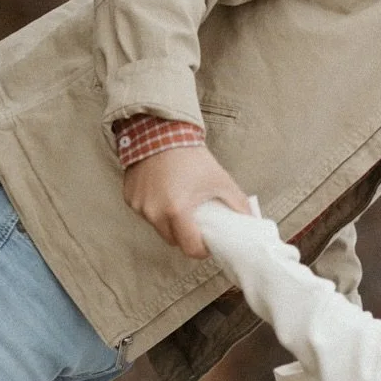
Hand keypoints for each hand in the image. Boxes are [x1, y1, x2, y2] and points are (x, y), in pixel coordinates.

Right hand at [122, 145, 251, 258]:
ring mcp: (139, 205)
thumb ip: (238, 203)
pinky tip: (163, 192)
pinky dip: (154, 208)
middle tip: (195, 221)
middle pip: (172, 240)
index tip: (207, 241)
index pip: (190, 248)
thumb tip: (251, 220)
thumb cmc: (191, 156)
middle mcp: (154, 212)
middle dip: (185, 235)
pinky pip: (144, 212)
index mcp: (177, 211)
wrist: (160, 131)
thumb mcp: (219, 179)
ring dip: (168, 221)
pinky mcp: (129, 197)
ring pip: (157, 226)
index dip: (201, 249)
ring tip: (179, 202)